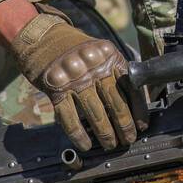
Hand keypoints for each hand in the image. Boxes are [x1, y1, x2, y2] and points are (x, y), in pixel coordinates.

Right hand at [8, 9, 137, 151]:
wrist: (40, 37)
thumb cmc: (74, 49)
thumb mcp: (99, 52)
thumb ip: (114, 71)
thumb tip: (132, 103)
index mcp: (109, 55)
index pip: (130, 86)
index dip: (138, 109)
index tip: (141, 125)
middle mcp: (93, 65)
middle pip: (115, 101)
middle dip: (124, 125)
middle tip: (128, 140)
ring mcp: (73, 77)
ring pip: (94, 112)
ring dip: (104, 133)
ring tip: (110, 145)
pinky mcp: (55, 88)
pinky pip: (69, 117)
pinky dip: (78, 134)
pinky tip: (85, 144)